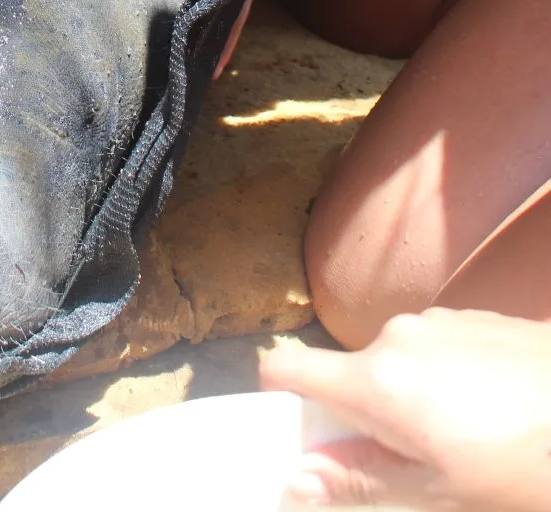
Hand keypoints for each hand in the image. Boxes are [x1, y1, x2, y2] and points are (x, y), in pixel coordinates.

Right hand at [261, 308, 550, 509]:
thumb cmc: (526, 463)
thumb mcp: (437, 492)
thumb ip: (359, 480)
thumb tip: (295, 481)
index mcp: (378, 381)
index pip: (287, 371)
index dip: (282, 404)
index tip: (303, 440)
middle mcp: (396, 335)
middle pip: (347, 375)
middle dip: (363, 418)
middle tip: (414, 463)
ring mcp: (434, 319)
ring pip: (391, 363)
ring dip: (407, 399)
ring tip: (464, 439)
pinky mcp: (469, 315)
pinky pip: (430, 348)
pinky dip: (441, 379)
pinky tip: (487, 411)